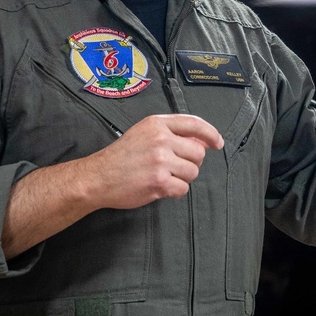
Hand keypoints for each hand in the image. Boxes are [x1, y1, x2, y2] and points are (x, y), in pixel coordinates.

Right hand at [82, 114, 223, 209]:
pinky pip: (183, 188)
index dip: (211, 134)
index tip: (217, 143)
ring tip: (163, 176)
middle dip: (190, 162)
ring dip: (182, 178)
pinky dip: (174, 191)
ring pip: (192, 172)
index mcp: (157, 124)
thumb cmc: (121, 156)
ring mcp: (160, 161)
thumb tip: (203, 140)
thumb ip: (171, 133)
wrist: (98, 177)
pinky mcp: (159, 181)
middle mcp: (160, 139)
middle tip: (174, 167)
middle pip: (198, 152)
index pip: (194, 124)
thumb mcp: (144, 133)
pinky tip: (160, 187)